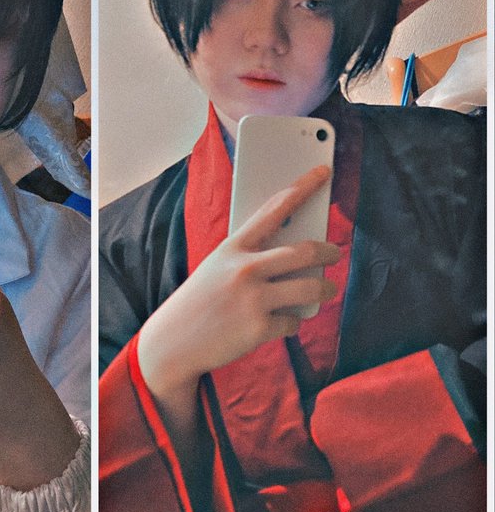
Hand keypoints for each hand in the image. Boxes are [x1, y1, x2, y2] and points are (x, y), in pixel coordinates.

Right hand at [138, 165, 340, 429]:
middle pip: (305, 251)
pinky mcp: (259, 328)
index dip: (303, 187)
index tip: (323, 171)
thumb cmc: (202, 299)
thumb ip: (254, 255)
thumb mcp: (220, 266)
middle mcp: (245, 269)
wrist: (174, 340)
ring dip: (326, 289)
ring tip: (327, 290)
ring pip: (311, 288)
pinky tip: (280, 323)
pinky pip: (294, 321)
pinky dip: (292, 322)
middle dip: (329, 252)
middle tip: (335, 253)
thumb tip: (300, 253)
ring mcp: (253, 299)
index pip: (275, 208)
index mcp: (234, 246)